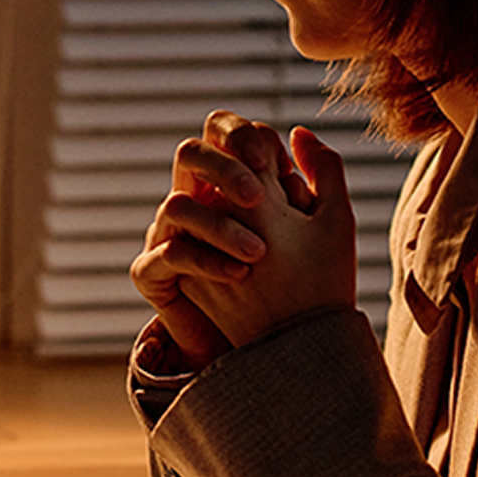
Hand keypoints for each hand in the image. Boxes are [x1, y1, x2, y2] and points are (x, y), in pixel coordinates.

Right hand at [130, 112, 323, 368]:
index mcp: (230, 179)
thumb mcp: (324, 223)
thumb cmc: (302, 278)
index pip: (222, 133)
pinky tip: (241, 273)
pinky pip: (168, 254)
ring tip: (260, 251)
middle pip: (190, 153)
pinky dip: (205, 261)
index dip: (244, 137)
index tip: (277, 165)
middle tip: (259, 196)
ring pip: (177, 204)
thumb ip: (320, 176)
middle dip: (224, 167)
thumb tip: (301, 132)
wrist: (274, 344)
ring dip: (220, 225)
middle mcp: (194, 198)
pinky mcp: (153, 271)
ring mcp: (168, 233)